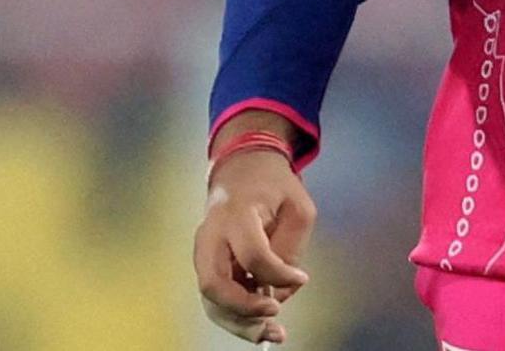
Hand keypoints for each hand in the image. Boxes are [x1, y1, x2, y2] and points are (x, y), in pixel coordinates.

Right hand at [193, 128, 316, 343]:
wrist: (241, 170)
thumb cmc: (273, 186)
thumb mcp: (297, 207)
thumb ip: (290, 249)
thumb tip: (279, 289)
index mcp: (236, 212)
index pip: (253, 254)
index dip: (278, 274)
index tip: (302, 278)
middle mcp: (211, 235)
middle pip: (214, 284)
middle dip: (245, 309)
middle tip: (275, 313)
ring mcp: (202, 252)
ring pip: (210, 299)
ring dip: (239, 323)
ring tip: (271, 333)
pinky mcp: (205, 265)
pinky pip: (215, 298)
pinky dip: (235, 317)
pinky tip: (259, 326)